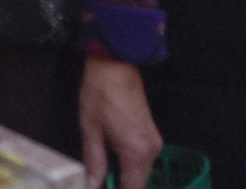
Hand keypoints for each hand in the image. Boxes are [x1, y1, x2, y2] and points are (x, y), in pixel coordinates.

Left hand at [79, 57, 161, 188]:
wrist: (115, 68)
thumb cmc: (100, 96)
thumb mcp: (91, 131)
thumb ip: (94, 162)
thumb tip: (93, 184)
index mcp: (136, 153)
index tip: (102, 188)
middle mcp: (151, 151)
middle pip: (138, 182)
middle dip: (119, 185)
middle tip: (98, 180)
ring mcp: (154, 143)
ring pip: (141, 172)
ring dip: (123, 175)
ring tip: (102, 169)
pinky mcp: (152, 136)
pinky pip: (142, 159)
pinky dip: (128, 164)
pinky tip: (111, 158)